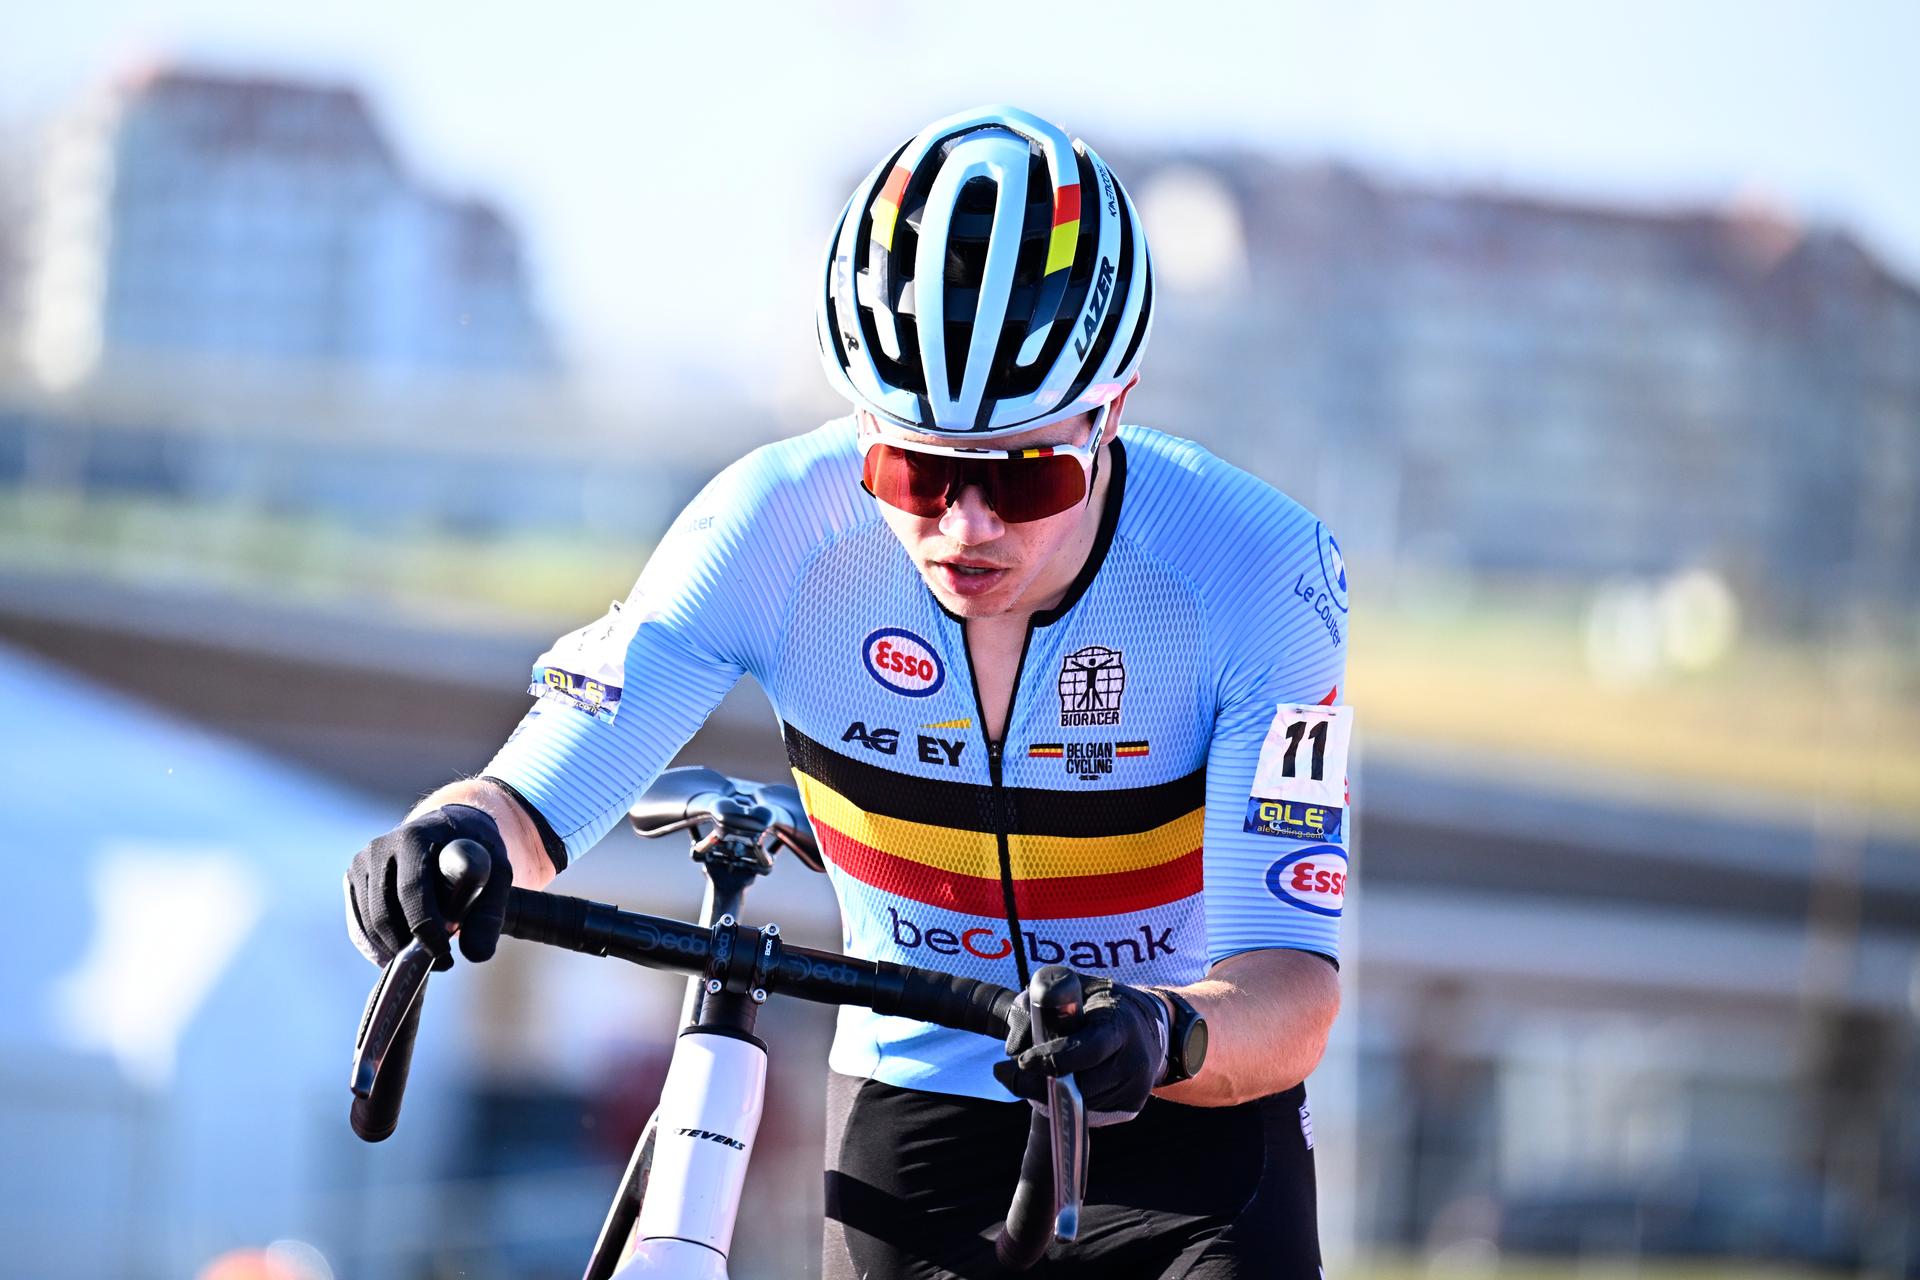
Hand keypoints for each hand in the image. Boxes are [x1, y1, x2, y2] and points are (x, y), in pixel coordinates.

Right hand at [343, 804, 511, 969]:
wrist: (449, 829)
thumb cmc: (475, 853)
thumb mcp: (496, 874)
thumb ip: (490, 912)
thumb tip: (477, 955)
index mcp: (414, 838)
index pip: (411, 891)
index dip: (426, 928)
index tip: (445, 954)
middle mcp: (380, 848)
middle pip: (384, 914)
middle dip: (410, 947)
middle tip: (442, 963)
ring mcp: (361, 865)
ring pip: (369, 925)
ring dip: (396, 951)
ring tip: (429, 958)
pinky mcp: (353, 883)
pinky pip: (359, 928)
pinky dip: (379, 950)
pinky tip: (403, 958)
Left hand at [991, 975, 1169, 1125]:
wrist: (1146, 1024)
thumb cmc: (1098, 1003)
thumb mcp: (1072, 989)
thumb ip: (1039, 1007)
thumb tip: (1013, 1048)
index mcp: (1120, 1025)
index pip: (1088, 1050)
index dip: (1053, 1059)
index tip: (1023, 1062)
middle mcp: (1134, 1060)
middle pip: (1081, 1085)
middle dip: (1041, 1084)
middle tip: (1011, 1076)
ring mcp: (1137, 1087)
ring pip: (1081, 1103)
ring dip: (1052, 1094)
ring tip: (1039, 1074)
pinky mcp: (1132, 1105)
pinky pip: (1090, 1112)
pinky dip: (1069, 1101)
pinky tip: (1063, 1083)